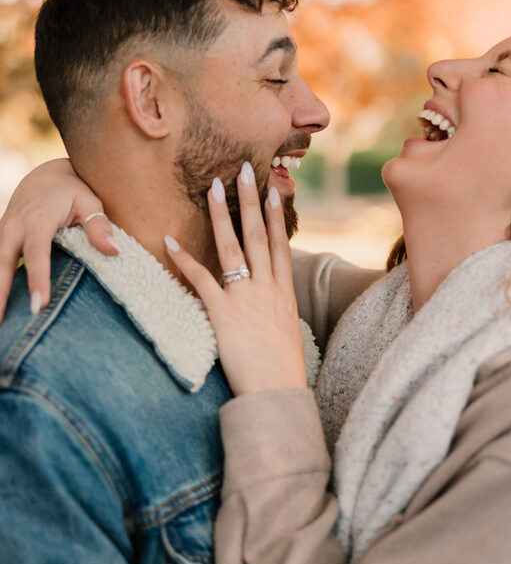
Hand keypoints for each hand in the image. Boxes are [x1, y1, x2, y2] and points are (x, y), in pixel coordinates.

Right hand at [0, 158, 117, 319]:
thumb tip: (114, 251)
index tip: (40, 304)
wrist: (46, 175)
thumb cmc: (72, 190)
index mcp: (37, 219)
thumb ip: (99, 225)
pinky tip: (1, 309)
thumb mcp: (90, 201)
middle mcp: (14, 226)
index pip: (36, 253)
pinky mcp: (1, 239)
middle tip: (1, 323)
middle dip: (0, 293)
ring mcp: (4, 233)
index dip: (37, 279)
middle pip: (2, 263)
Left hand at [164, 162, 306, 394]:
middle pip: (258, 235)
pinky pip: (200, 279)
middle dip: (250, 200)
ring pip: (232, 247)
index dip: (276, 216)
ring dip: (221, 215)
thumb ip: (277, 310)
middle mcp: (267, 287)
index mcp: (284, 292)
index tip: (274, 191)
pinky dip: (184, 259)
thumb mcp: (287, 332)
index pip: (280, 244)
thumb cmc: (281, 369)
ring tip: (214, 187)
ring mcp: (245, 297)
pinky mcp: (222, 312)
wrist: (275, 392)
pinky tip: (170, 240)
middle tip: (243, 171)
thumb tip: (270, 303)